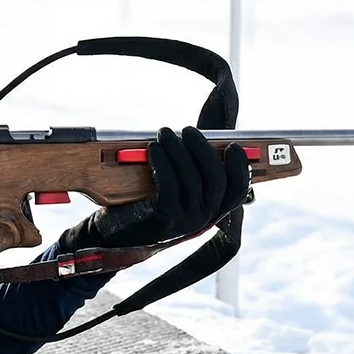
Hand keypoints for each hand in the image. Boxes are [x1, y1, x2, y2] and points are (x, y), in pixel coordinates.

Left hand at [58, 126, 249, 253]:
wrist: (113, 232)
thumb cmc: (145, 199)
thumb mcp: (174, 182)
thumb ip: (191, 158)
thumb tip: (206, 121)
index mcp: (211, 211)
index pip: (237, 192)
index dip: (239, 168)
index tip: (233, 145)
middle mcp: (202, 219)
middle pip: (216, 180)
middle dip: (203, 149)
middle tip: (187, 130)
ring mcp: (184, 221)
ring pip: (191, 179)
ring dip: (177, 150)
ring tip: (164, 134)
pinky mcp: (163, 218)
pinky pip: (169, 185)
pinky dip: (162, 162)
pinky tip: (153, 149)